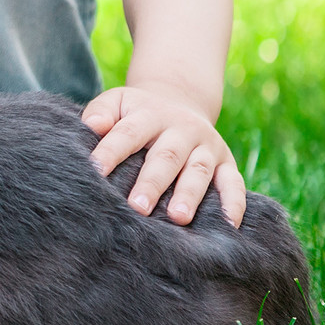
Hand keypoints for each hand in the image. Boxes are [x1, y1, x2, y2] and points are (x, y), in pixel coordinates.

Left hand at [82, 84, 245, 227]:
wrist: (179, 100)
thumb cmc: (137, 112)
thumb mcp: (118, 101)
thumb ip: (101, 113)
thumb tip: (91, 126)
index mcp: (150, 115)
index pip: (128, 133)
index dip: (111, 152)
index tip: (95, 172)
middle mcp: (181, 129)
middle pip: (166, 157)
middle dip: (152, 183)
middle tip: (137, 206)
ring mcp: (206, 146)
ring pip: (198, 171)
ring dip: (189, 195)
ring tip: (177, 218)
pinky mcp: (226, 162)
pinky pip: (234, 183)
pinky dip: (234, 203)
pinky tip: (229, 225)